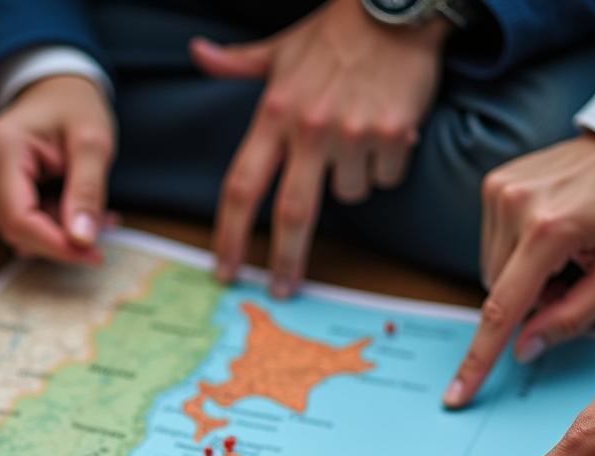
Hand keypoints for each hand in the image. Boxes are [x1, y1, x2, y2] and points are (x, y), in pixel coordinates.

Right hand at [0, 75, 115, 262]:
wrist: (55, 89)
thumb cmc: (74, 107)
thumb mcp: (93, 143)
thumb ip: (87, 191)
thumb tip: (81, 240)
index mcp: (0, 147)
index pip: (20, 219)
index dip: (57, 246)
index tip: (95, 256)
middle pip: (18, 230)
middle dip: (63, 239)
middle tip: (105, 226)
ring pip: (21, 232)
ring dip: (61, 232)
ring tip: (97, 213)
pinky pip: (21, 224)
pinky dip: (53, 226)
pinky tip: (77, 211)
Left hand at [191, 0, 447, 296]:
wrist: (396, 5)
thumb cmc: (335, 33)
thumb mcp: (281, 48)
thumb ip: (237, 62)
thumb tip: (198, 52)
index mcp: (275, 114)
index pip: (242, 186)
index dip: (229, 234)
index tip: (225, 269)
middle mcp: (309, 128)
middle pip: (292, 215)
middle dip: (286, 261)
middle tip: (283, 289)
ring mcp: (352, 134)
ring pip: (348, 194)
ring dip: (351, 180)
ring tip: (357, 137)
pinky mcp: (391, 136)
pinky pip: (383, 178)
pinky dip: (385, 164)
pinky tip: (387, 130)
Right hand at [444, 132, 594, 407]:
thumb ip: (570, 318)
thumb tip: (522, 348)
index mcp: (550, 230)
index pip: (503, 309)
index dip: (479, 359)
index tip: (458, 392)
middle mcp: (515, 206)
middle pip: (498, 290)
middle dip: (527, 299)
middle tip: (567, 278)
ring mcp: (499, 191)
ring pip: (491, 269)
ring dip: (519, 275)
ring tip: (559, 251)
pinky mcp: (493, 184)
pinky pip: (490, 242)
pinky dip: (514, 251)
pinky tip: (544, 233)